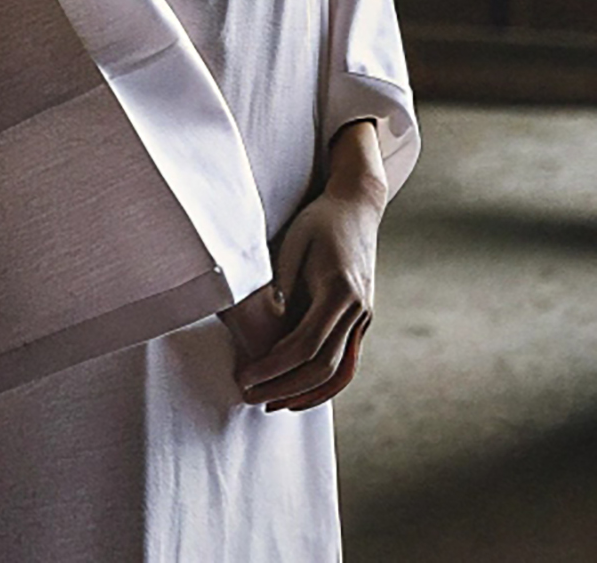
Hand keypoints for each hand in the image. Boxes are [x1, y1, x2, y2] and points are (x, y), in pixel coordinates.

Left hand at [236, 123, 386, 413]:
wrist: (357, 206)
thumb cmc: (317, 220)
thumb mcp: (292, 244)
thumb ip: (281, 285)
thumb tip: (263, 327)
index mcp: (339, 292)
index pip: (305, 345)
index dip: (274, 366)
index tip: (246, 376)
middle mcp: (357, 311)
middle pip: (323, 367)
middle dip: (285, 387)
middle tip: (251, 397)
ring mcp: (364, 318)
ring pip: (341, 373)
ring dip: (307, 394)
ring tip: (274, 403)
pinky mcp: (363, 320)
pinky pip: (347, 362)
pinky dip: (326, 383)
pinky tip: (300, 390)